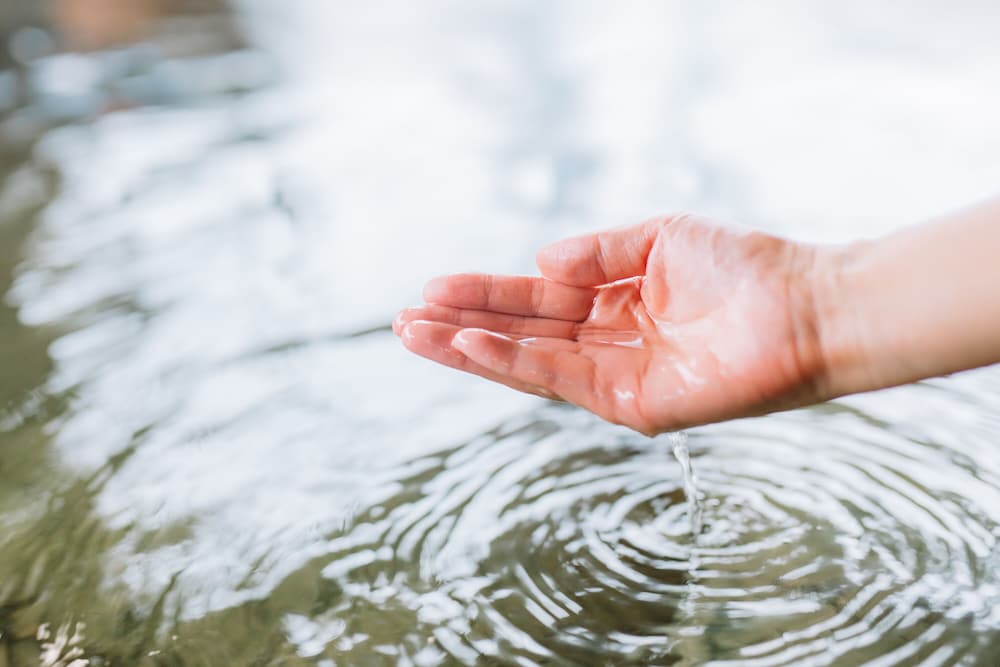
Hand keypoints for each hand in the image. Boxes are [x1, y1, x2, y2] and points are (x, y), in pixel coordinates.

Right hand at [394, 215, 828, 434]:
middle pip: (520, 335)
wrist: (805, 305)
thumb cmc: (744, 266)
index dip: (483, 295)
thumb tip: (539, 263)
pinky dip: (516, 363)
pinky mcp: (635, 404)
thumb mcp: (660, 237)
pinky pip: (564, 379)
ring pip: (529, 362)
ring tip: (416, 334)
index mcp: (614, 304)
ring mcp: (619, 378)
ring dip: (470, 349)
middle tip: (402, 320)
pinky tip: (472, 346)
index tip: (431, 288)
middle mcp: (610, 344)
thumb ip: (597, 251)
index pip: (534, 302)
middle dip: (460, 327)